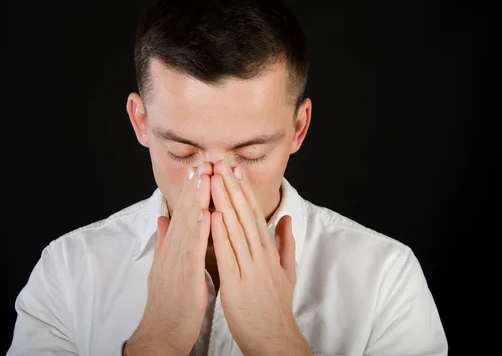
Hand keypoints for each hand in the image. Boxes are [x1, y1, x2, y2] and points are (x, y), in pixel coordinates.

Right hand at [125, 163, 213, 355]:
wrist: (161, 333)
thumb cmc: (168, 302)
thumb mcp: (165, 267)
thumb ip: (165, 242)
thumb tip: (163, 218)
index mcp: (173, 248)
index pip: (183, 213)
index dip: (192, 190)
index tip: (201, 168)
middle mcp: (173, 250)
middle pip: (185, 212)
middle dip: (195, 186)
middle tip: (205, 160)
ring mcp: (177, 262)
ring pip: (189, 226)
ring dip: (197, 200)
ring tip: (206, 177)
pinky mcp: (185, 276)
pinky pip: (193, 251)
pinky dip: (200, 231)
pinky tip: (208, 214)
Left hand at [209, 160, 311, 355]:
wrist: (274, 337)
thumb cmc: (276, 305)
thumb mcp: (288, 271)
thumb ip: (286, 243)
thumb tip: (288, 219)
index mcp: (269, 251)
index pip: (255, 214)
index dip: (244, 191)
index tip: (235, 170)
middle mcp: (261, 255)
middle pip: (245, 215)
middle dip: (233, 188)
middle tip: (223, 163)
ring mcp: (251, 268)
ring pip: (236, 229)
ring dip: (225, 202)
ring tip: (216, 179)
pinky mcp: (237, 283)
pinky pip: (228, 254)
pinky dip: (221, 234)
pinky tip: (213, 215)